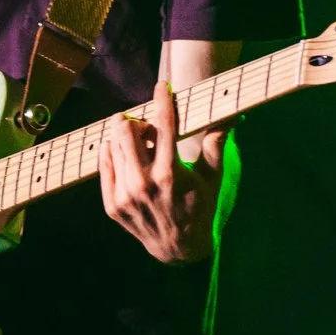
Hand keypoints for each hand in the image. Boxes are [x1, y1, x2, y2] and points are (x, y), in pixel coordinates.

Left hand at [98, 81, 215, 263]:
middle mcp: (144, 184)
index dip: (162, 100)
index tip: (161, 86)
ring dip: (125, 136)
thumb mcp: (212, 177)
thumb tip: (231, 116)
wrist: (179, 248)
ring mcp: (125, 195)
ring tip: (140, 144)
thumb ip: (216, 145)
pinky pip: (104, 163)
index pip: (163, 125)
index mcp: (171, 174)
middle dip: (136, 120)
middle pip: (126, 131)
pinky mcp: (112, 204)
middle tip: (146, 126)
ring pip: (113, 145)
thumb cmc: (199, 207)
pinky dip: (113, 153)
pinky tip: (127, 156)